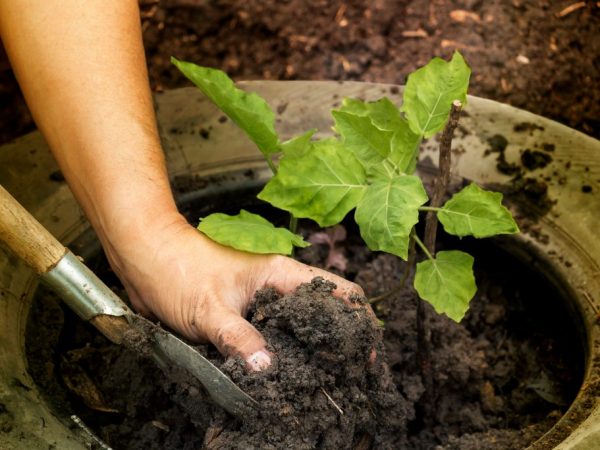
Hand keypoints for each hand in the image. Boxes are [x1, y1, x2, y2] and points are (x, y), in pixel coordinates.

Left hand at [103, 212, 363, 370]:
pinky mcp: (248, 317)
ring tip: (323, 381)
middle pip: (326, 312)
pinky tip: (286, 376)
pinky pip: (276, 337)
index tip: (365, 352)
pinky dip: (286, 354)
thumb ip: (238, 338)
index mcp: (282, 275)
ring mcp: (264, 303)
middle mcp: (279, 288)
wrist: (147, 260)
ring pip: (301, 327)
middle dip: (340, 341)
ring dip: (313, 351)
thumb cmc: (179, 271)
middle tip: (348, 375)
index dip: (358, 318)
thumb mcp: (210, 309)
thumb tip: (267, 369)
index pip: (338, 290)